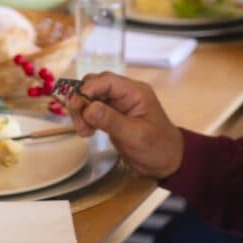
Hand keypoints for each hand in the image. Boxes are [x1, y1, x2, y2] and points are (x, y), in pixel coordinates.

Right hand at [67, 72, 183, 179]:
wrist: (166, 161)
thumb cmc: (157, 147)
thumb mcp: (135, 135)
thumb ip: (111, 120)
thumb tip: (88, 107)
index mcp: (135, 92)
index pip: (106, 80)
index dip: (88, 89)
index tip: (76, 107)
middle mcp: (125, 94)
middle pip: (95, 86)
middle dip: (82, 101)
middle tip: (79, 123)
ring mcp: (118, 105)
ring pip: (91, 97)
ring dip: (81, 112)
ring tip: (84, 131)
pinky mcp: (112, 116)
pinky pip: (92, 110)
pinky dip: (85, 119)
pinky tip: (87, 132)